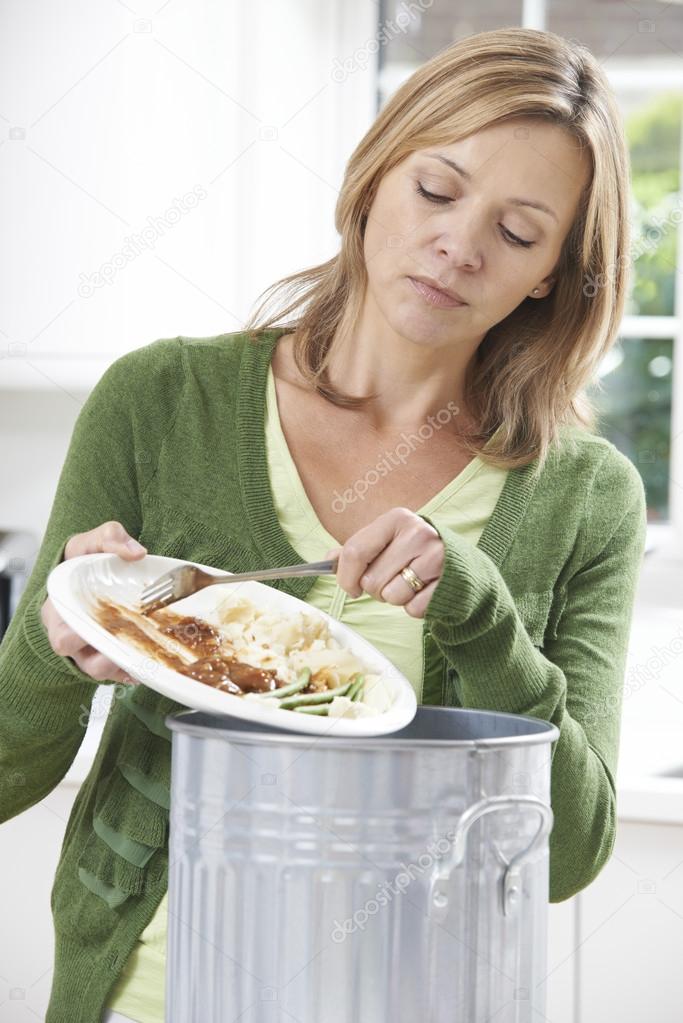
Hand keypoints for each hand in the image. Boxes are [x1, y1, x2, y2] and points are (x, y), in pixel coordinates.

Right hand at [41, 520, 146, 683]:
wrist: (94, 576)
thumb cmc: (84, 563)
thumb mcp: (89, 543)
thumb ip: (108, 537)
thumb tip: (136, 552)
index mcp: (59, 613)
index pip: (61, 635)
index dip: (74, 637)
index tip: (94, 627)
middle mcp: (73, 637)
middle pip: (86, 661)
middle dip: (103, 658)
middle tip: (126, 645)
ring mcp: (92, 650)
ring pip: (103, 671)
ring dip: (123, 666)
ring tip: (144, 659)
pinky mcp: (112, 656)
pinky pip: (122, 672)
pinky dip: (136, 670)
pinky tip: (152, 664)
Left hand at [325, 507, 443, 618]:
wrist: (459, 562)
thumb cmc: (413, 551)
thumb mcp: (386, 541)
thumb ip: (357, 550)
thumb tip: (328, 561)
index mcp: (397, 519)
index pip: (354, 551)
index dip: (345, 577)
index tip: (350, 587)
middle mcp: (417, 533)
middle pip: (371, 580)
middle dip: (375, 589)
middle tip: (391, 579)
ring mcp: (435, 557)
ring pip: (391, 596)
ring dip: (395, 598)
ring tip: (409, 583)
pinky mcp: (447, 582)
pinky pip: (413, 608)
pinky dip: (414, 607)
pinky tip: (424, 591)